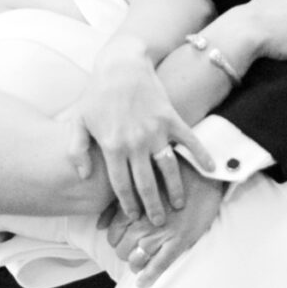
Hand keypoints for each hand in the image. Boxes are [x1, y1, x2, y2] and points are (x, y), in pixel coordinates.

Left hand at [79, 40, 214, 225]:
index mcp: (112, 146)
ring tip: (179, 205)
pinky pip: (189, 141)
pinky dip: (201, 156)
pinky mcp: (171, 118)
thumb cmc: (97, 93)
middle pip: (146, 183)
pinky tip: (210, 169)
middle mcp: (136, 142)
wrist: (121, 64)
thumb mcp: (78, 121)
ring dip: (175, 189)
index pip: (121, 185)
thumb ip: (76, 150)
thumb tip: (83, 175)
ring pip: (168, 169)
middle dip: (153, 207)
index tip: (133, 217)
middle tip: (158, 223)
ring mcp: (156, 131)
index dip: (127, 204)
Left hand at [105, 174, 225, 284]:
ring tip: (141, 263)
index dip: (117, 242)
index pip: (113, 235)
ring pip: (136, 260)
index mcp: (133, 207)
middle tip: (135, 251)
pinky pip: (159, 265)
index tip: (124, 241)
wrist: (203, 175)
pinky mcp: (178, 241)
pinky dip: (149, 277)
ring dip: (136, 265)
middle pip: (122, 250)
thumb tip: (99, 226)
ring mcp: (159, 233)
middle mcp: (142, 222)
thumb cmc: (171, 178)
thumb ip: (117, 205)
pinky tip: (143, 283)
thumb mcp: (140, 186)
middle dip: (126, 253)